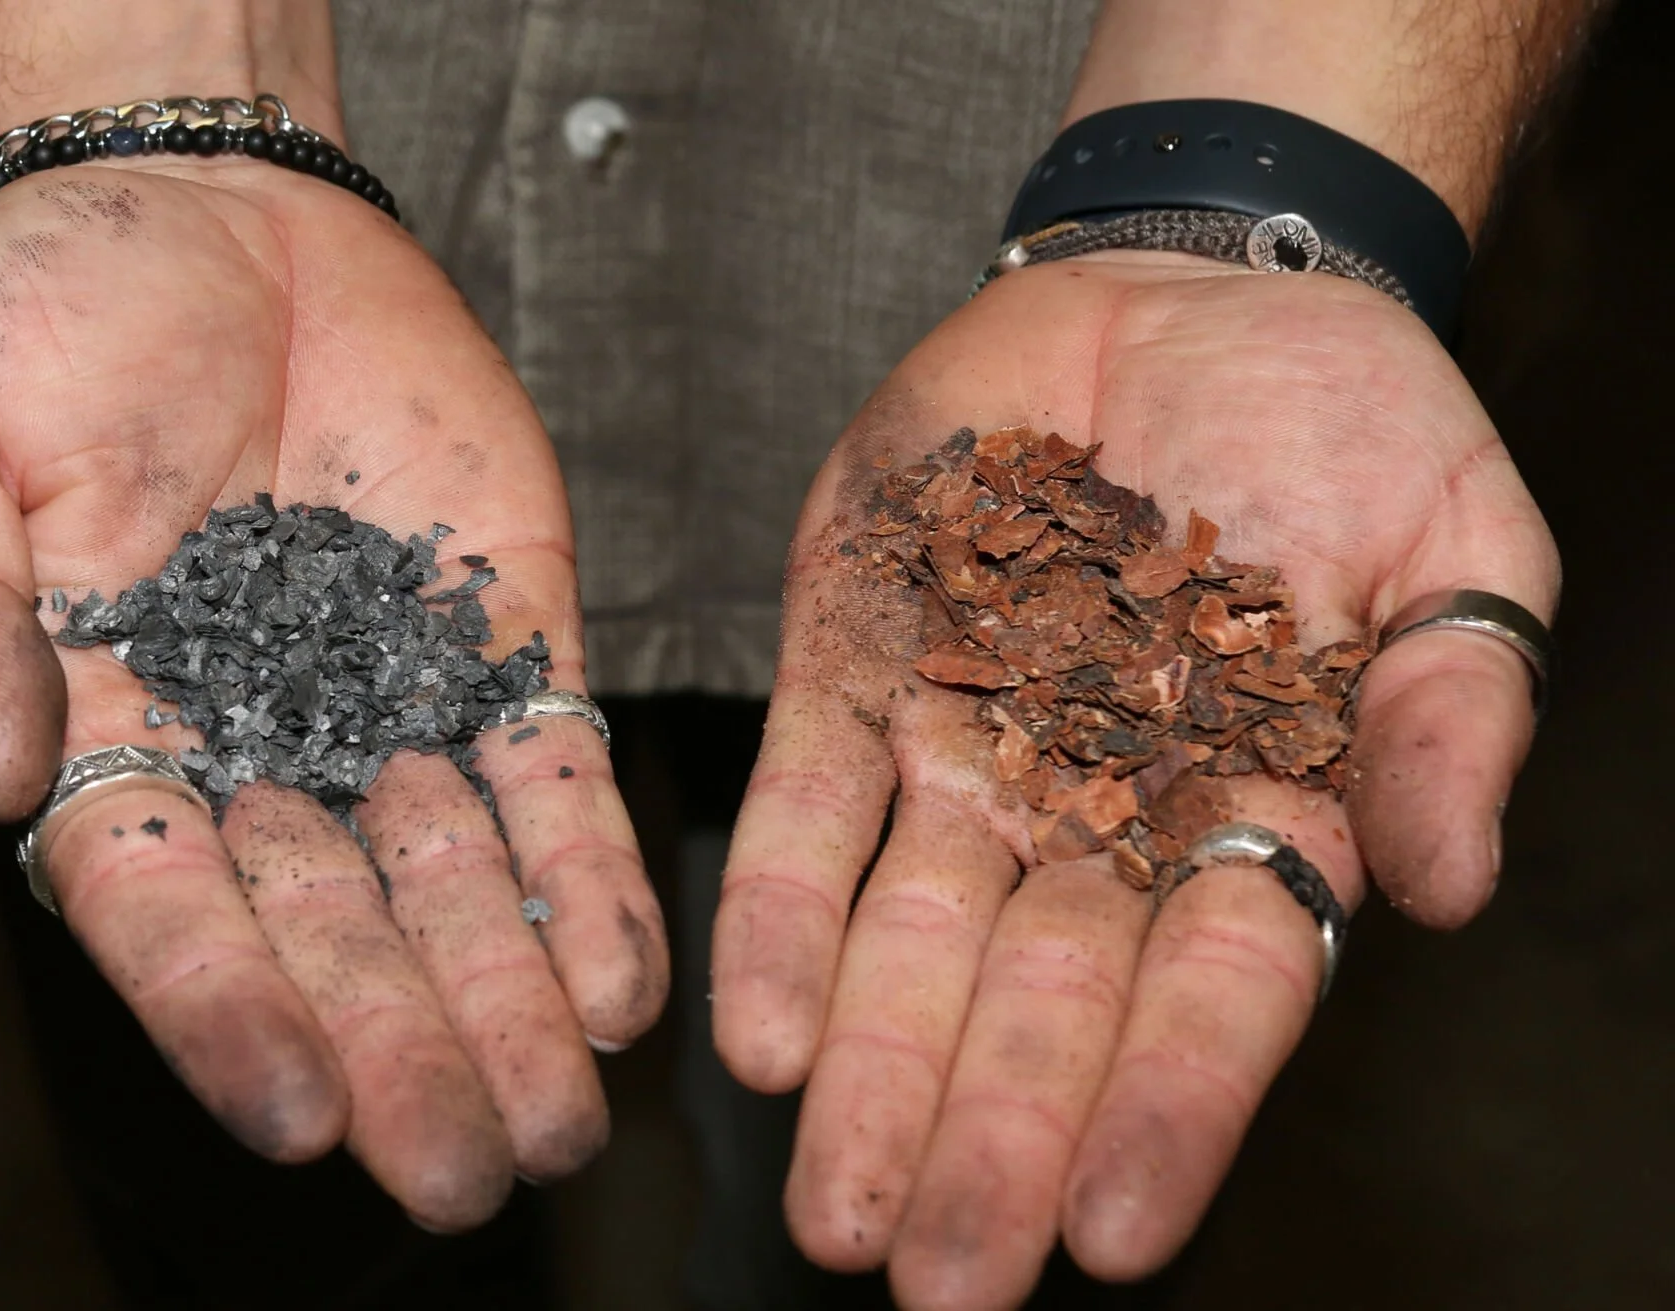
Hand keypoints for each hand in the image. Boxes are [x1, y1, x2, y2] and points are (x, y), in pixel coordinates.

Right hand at [0, 157, 667, 1227]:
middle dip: (402, 1050)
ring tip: (567, 1118)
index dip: (224, 1011)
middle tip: (468, 1169)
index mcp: (109, 735)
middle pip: (333, 931)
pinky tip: (625, 976)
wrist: (210, 210)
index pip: (165, 908)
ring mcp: (392, 702)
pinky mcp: (503, 638)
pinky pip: (553, 769)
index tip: (294, 1112)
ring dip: (514, 999)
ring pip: (459, 881)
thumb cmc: (44, 318)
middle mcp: (261, 752)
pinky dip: (588, 869)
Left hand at [711, 252, 1557, 1306]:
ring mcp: (964, 744)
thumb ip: (1452, 709)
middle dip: (989, 1138)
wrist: (1192, 292)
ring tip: (831, 1201)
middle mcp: (1093, 813)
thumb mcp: (1451, 544)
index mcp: (1249, 813)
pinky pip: (807, 805)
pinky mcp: (854, 663)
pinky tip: (754, 1028)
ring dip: (868, 1069)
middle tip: (933, 1278)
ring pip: (907, 936)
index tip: (1115, 1235)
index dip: (1164, 1111)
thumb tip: (1444, 884)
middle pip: (1039, 1002)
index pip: (1211, 995)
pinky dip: (781, 910)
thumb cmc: (1350, 426)